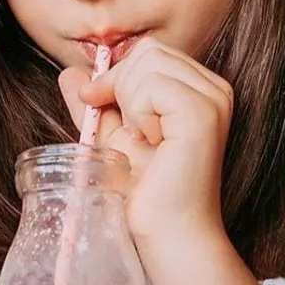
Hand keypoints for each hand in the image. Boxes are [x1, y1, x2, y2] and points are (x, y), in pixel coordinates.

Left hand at [58, 38, 232, 257]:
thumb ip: (96, 104)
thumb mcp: (113, 138)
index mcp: (200, 89)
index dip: (115, 76)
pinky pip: (152, 85)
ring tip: (144, 139)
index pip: (149, 52)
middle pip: (148, 52)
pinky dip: (138, 112)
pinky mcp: (203, 113)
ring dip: (130, 103)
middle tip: (130, 132)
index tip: (99, 106)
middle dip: (121, 87)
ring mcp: (213, 99)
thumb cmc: (146, 192)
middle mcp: (215, 89)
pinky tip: (152, 141)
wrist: (167, 233)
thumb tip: (70, 73)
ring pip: (148, 62)